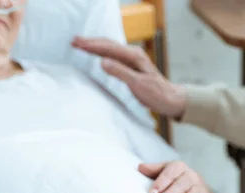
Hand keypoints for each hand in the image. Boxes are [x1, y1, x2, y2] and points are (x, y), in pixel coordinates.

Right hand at [71, 37, 186, 118]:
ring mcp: (132, 60)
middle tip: (74, 41)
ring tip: (80, 45)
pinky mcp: (131, 66)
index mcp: (134, 56)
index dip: (92, 45)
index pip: (109, 47)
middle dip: (90, 43)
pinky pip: (113, 56)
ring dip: (95, 47)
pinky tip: (96, 54)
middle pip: (108, 45)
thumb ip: (120, 72)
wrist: (170, 99)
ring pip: (110, 50)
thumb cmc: (157, 93)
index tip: (78, 44)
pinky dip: (102, 53)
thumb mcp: (138, 84)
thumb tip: (102, 61)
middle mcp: (133, 55)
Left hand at [139, 161, 213, 192]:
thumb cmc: (174, 180)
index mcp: (180, 167)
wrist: (196, 187)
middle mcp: (192, 175)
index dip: (161, 182)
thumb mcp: (163, 172)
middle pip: (183, 183)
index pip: (171, 172)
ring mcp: (202, 187)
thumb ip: (153, 170)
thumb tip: (140, 167)